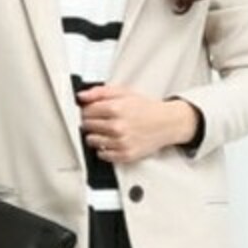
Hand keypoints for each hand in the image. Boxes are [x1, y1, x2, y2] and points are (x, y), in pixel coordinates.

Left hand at [76, 84, 196, 162]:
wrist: (166, 123)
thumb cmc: (145, 108)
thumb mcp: (124, 92)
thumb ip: (100, 92)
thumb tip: (81, 96)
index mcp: (116, 108)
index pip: (86, 111)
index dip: (87, 110)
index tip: (91, 110)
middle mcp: (117, 126)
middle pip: (87, 126)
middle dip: (90, 122)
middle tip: (101, 120)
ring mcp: (121, 142)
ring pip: (92, 141)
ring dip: (95, 136)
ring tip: (106, 130)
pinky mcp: (125, 155)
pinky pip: (102, 155)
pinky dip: (103, 149)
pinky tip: (111, 141)